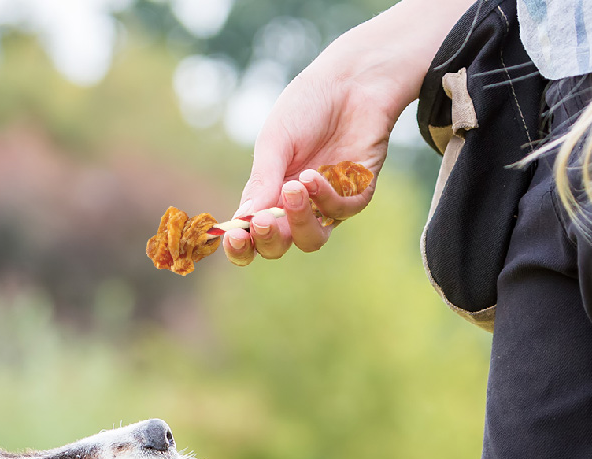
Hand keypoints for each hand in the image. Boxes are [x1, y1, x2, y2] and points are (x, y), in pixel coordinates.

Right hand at [225, 0, 474, 265]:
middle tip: (264, 220)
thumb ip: (262, 181)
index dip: (240, 245)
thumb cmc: (308, 105)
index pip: (249, 235)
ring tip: (295, 187)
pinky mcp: (356, 194)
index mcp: (267, 194)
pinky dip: (326, 198)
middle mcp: (294, 206)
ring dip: (300, 220)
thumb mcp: (275, 141)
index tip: (235, 236)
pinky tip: (317, 174)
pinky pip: (340, 214)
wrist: (354, 80)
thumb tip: (243, 219)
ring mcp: (326, 204)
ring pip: (310, 240)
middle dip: (268, 239)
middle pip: (277, 246)